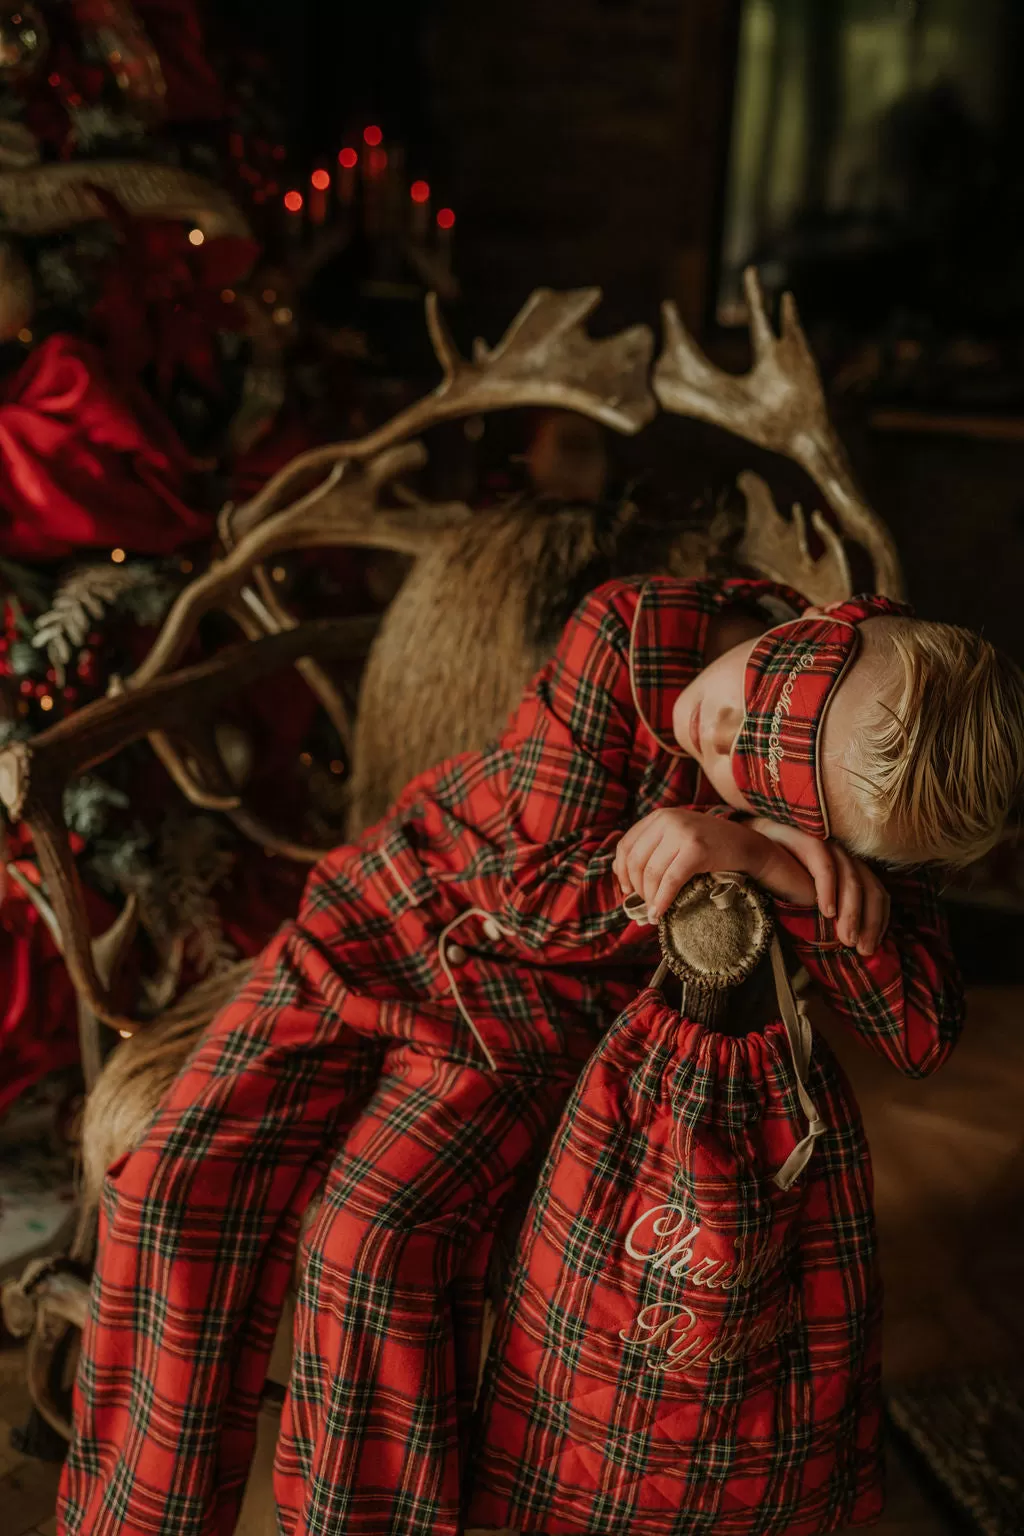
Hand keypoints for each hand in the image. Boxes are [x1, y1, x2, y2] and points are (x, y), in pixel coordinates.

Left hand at [614, 807, 817, 919]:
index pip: (626, 845)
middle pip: (636, 861)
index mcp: (658, 816)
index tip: (626, 891)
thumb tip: (624, 882)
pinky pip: (670, 880)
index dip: (621, 872)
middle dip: (636, 889)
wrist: (746, 846)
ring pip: (652, 873)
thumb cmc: (709, 847)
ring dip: (649, 899)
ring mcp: (682, 833)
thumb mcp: (677, 838)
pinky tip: (660, 912)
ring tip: (652, 914)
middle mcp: (667, 820)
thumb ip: (654, 849)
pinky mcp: (696, 849)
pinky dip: (662, 900)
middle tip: (643, 906)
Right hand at [747, 818, 890, 955]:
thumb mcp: (813, 901)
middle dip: (870, 922)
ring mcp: (830, 848)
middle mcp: (846, 856)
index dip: (878, 920)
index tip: (869, 946)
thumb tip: (848, 943)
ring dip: (852, 914)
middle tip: (863, 949)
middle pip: (871, 888)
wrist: (754, 852)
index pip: (876, 893)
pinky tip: (827, 912)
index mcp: (850, 869)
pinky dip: (828, 891)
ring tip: (846, 938)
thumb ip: (832, 914)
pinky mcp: (811, 842)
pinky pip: (825, 867)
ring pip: (852, 881)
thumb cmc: (782, 880)